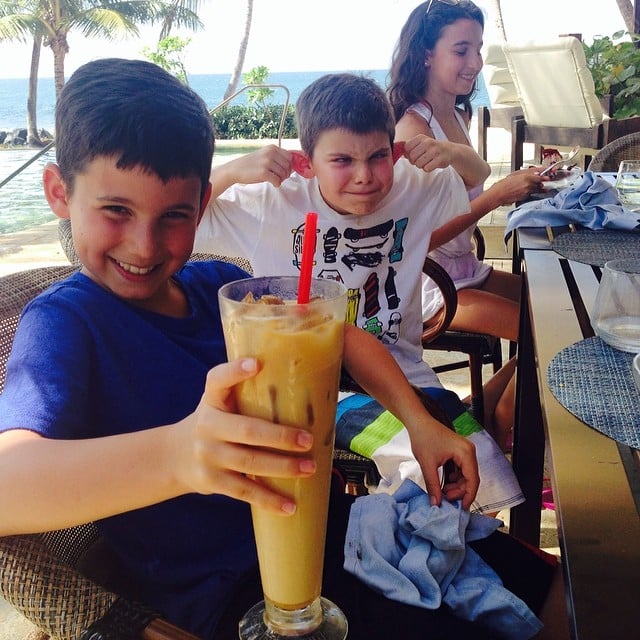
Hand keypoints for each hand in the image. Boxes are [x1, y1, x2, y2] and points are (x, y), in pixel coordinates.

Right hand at [177, 358, 314, 513]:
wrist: (175, 456)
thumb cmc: (214, 422)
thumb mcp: (219, 401)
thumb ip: (245, 392)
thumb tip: (303, 384)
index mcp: (211, 399)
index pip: (217, 380)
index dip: (235, 371)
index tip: (256, 364)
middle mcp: (207, 425)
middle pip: (246, 430)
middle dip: (279, 437)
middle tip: (307, 440)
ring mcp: (208, 455)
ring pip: (249, 463)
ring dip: (282, 468)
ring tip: (309, 468)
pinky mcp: (211, 481)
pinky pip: (244, 491)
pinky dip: (268, 500)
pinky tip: (290, 506)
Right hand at [225, 145, 292, 186]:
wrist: (236, 169)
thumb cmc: (252, 164)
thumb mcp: (265, 155)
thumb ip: (277, 157)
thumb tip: (292, 165)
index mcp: (272, 148)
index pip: (289, 157)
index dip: (289, 165)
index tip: (284, 171)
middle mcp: (270, 153)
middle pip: (288, 166)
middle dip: (286, 173)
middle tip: (279, 177)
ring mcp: (267, 162)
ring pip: (284, 174)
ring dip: (281, 179)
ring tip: (274, 180)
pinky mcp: (263, 172)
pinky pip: (277, 180)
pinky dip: (277, 184)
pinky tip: (272, 183)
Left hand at [403, 134, 455, 172]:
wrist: (448, 151)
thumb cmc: (431, 149)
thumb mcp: (420, 144)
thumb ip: (408, 147)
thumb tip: (397, 152)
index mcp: (421, 137)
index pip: (406, 148)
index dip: (408, 154)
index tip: (415, 154)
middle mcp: (428, 142)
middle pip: (412, 157)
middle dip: (415, 161)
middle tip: (423, 158)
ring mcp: (435, 151)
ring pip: (418, 164)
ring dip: (421, 165)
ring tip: (428, 160)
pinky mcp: (440, 160)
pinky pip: (426, 168)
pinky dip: (428, 168)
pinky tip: (432, 164)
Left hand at [408, 420, 478, 509]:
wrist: (418, 422)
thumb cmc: (423, 438)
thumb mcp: (427, 465)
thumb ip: (433, 486)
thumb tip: (436, 504)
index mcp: (466, 453)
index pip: (473, 480)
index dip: (468, 496)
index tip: (462, 509)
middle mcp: (469, 451)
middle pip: (471, 478)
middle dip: (459, 491)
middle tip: (446, 498)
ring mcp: (465, 450)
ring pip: (466, 475)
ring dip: (456, 485)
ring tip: (443, 491)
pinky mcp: (459, 451)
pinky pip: (461, 469)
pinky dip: (454, 478)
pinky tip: (444, 482)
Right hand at [489, 167, 548, 204]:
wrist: (498, 194)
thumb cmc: (503, 185)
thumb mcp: (515, 175)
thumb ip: (526, 174)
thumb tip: (535, 174)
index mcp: (526, 177)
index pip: (541, 177)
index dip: (546, 177)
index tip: (549, 177)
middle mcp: (528, 185)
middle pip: (539, 184)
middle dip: (540, 183)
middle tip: (539, 182)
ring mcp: (527, 192)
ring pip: (535, 189)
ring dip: (535, 188)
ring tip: (528, 187)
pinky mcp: (525, 197)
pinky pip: (530, 194)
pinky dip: (529, 193)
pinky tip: (523, 192)